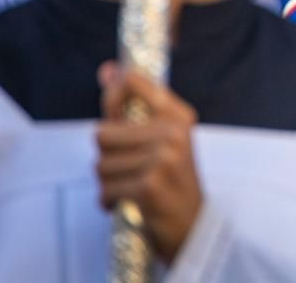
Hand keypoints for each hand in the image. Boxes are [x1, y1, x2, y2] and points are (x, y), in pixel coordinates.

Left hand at [95, 62, 203, 263]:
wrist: (195, 226)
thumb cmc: (172, 179)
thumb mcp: (161, 139)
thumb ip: (131, 107)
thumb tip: (107, 69)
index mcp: (178, 116)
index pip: (135, 81)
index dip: (114, 89)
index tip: (113, 92)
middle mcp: (173, 133)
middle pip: (102, 133)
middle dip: (107, 157)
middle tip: (128, 169)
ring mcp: (162, 159)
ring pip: (100, 165)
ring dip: (108, 183)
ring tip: (132, 188)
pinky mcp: (149, 186)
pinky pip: (105, 190)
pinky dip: (110, 202)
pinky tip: (130, 203)